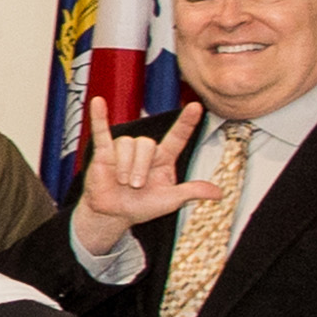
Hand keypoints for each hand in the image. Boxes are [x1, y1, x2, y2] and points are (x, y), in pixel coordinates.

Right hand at [71, 98, 223, 256]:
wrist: (114, 214)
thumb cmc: (142, 206)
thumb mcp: (170, 201)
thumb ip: (192, 192)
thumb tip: (219, 193)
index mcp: (164, 158)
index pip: (178, 136)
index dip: (187, 122)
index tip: (197, 107)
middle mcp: (145, 151)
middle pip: (147, 144)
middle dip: (140, 168)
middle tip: (136, 186)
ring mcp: (124, 150)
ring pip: (127, 144)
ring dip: (124, 167)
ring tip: (121, 181)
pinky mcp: (104, 153)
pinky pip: (101, 131)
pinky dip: (98, 117)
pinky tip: (97, 102)